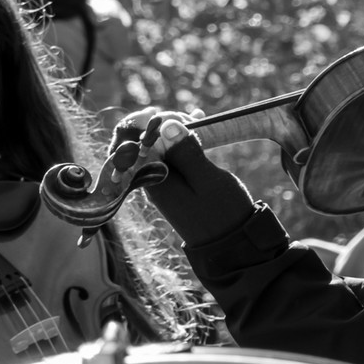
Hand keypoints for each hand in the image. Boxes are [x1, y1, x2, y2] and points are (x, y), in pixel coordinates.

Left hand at [110, 109, 256, 247]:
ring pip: (157, 145)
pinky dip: (181, 140)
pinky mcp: (175, 182)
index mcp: (152, 178)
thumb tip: (167, 124)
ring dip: (174, 128)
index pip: (131, 139)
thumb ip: (187, 152)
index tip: (180, 118)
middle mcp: (151, 179)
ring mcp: (162, 181)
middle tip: (192, 119)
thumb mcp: (209, 181)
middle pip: (141, 140)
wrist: (231, 246)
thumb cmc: (223, 215)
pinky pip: (170, 155)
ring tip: (199, 119)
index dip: (150, 121)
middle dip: (163, 122)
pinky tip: (197, 126)